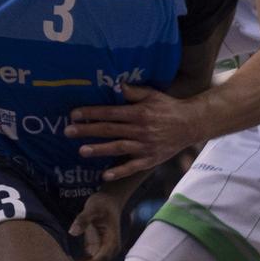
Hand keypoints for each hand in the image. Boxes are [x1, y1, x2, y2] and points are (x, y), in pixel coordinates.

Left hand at [66, 84, 205, 181]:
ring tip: (81, 151)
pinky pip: (133, 167)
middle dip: (88, 130)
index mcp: (139, 113)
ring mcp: (145, 146)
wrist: (191, 124)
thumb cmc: (168, 107)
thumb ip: (135, 91)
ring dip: (100, 149)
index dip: (92, 113)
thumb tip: (117, 85)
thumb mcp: (153, 95)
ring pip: (118, 148)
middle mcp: (140, 129)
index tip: (74, 114)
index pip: (110, 113)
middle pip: (110, 130)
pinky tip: (105, 176)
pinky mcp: (150, 159)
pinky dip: (119, 172)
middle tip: (68, 132)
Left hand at [68, 191, 123, 260]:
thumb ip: (83, 219)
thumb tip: (72, 232)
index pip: (102, 259)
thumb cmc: (102, 204)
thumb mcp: (92, 208)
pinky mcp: (96, 248)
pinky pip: (87, 260)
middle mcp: (109, 249)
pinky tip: (67, 259)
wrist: (108, 201)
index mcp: (112, 242)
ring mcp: (103, 250)